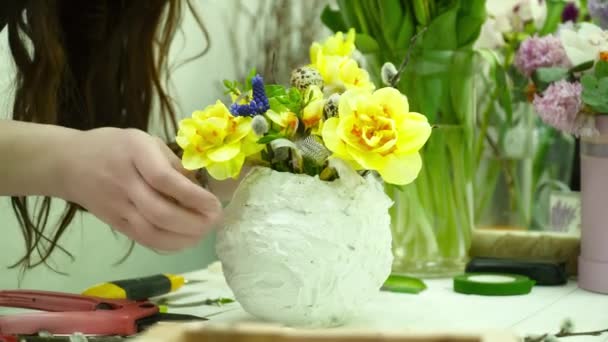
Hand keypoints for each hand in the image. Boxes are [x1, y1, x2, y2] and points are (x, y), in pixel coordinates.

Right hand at [57, 127, 221, 250]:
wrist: (69, 163)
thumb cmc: (115, 146)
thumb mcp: (146, 141)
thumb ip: (173, 163)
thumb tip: (201, 188)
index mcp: (135, 154)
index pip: (164, 179)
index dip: (193, 196)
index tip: (214, 203)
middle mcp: (125, 182)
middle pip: (160, 213)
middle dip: (194, 222)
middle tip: (214, 219)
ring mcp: (118, 207)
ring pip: (152, 233)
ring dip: (184, 238)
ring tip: (204, 232)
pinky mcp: (116, 224)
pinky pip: (145, 240)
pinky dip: (169, 245)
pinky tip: (185, 240)